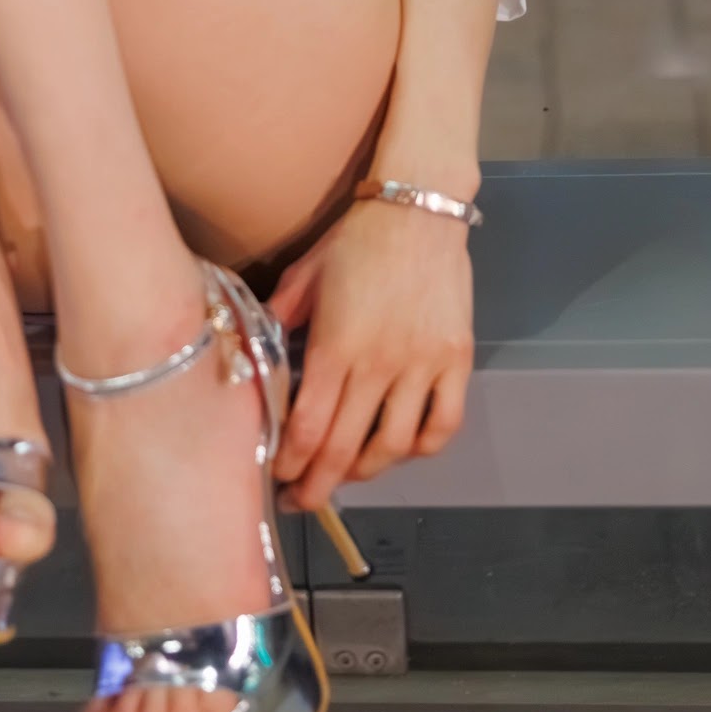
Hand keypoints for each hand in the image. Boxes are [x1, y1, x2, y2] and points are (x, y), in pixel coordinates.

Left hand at [266, 196, 473, 512]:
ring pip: (394, 446)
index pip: (309, 427)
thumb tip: (254, 358)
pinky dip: (423, 447)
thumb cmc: (355, 241)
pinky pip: (443, 424)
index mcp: (335, 346)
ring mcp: (422, 366)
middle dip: (319, 485)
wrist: (418, 210)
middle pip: (345, 448)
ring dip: (366, 471)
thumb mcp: (303, 275)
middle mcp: (379, 365)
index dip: (292, 465)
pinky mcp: (456, 361)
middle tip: (302, 501)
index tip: (279, 478)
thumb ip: (278, 319)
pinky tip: (402, 447)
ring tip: (347, 474)